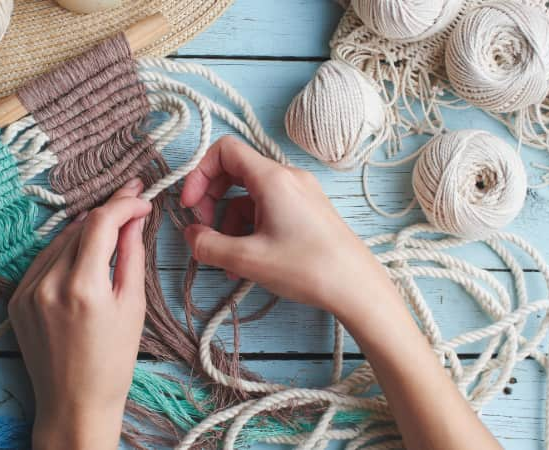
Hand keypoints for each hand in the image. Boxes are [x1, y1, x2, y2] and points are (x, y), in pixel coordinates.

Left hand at [8, 179, 150, 449]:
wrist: (74, 404)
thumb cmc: (112, 362)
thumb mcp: (132, 307)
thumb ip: (131, 256)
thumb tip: (134, 220)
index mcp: (82, 287)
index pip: (101, 222)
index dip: (124, 203)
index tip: (142, 198)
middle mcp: (48, 284)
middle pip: (80, 226)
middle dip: (108, 210)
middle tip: (133, 199)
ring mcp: (27, 291)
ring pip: (60, 240)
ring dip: (86, 228)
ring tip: (111, 223)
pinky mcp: (16, 299)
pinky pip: (43, 260)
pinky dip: (64, 249)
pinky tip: (82, 250)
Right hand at [180, 136, 394, 320]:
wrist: (358, 289)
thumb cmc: (308, 269)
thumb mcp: (247, 260)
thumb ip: (208, 245)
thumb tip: (190, 235)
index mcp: (272, 178)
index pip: (224, 150)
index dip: (199, 173)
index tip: (190, 205)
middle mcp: (288, 178)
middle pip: (235, 171)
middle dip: (212, 199)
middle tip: (204, 230)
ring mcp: (300, 193)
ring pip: (250, 195)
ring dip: (230, 222)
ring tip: (228, 260)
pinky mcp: (307, 211)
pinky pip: (268, 209)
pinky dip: (251, 228)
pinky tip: (247, 260)